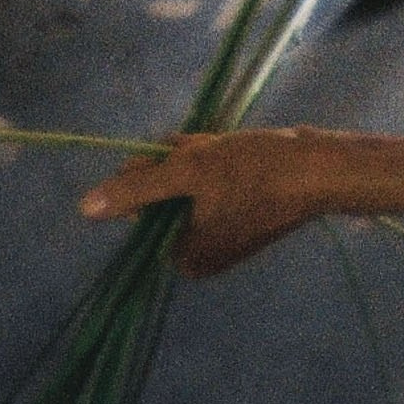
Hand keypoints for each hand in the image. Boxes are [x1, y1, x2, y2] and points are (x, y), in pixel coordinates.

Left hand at [80, 128, 335, 277]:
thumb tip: (84, 209)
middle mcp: (200, 254)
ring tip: (221, 146)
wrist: (319, 168)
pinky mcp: (240, 214)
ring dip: (195, 158)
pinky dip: (213, 162)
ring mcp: (221, 235)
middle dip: (178, 163)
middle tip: (204, 148)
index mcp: (184, 257)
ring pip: (185, 184)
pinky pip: (208, 185)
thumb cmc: (253, 172)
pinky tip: (231, 148)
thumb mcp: (189, 172)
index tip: (174, 154)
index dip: (151, 172)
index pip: (141, 209)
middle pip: (163, 196)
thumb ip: (138, 189)